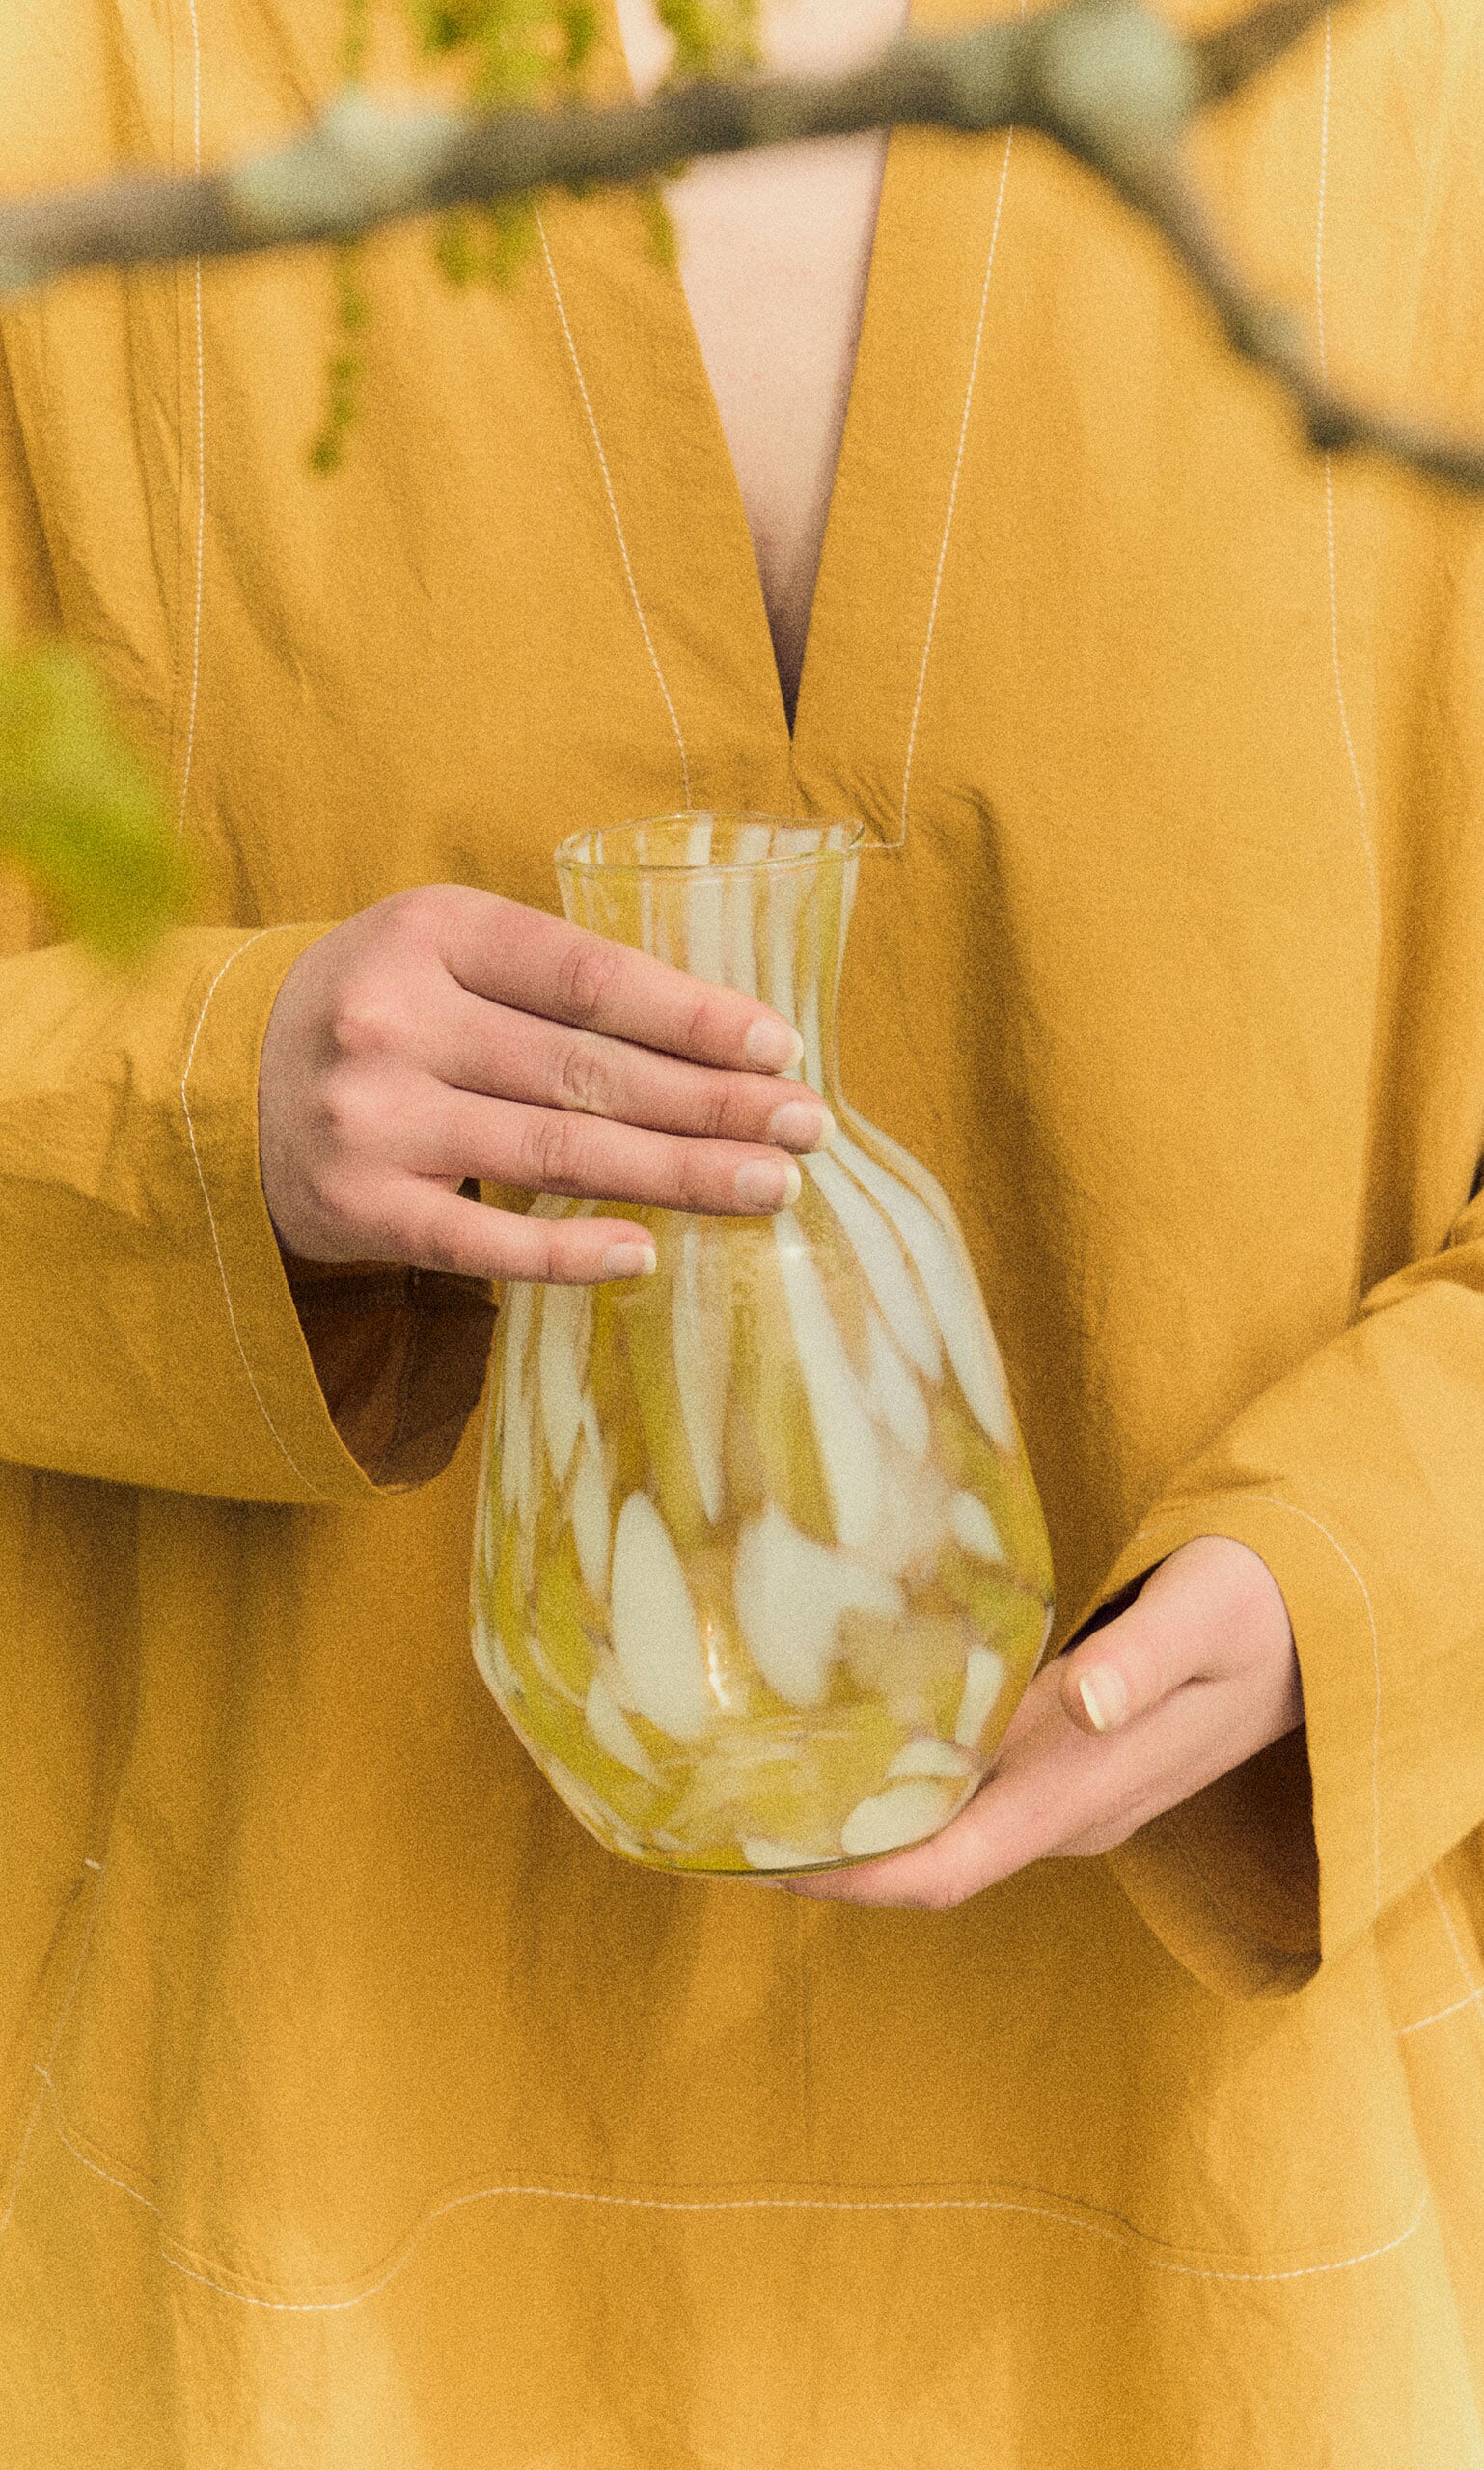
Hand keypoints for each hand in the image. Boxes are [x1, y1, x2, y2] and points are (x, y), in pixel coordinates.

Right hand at [258, 884, 829, 1283]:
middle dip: (713, 1102)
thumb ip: (553, 984)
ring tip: (770, 1186)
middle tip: (807, 1128)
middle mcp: (396, 1018)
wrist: (220, 1085)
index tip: (780, 1048)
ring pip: (556, 1152)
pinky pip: (479, 1239)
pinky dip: (567, 1250)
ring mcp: (372, 1117)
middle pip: (589, 1070)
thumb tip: (722, 1043)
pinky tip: (644, 1254)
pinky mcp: (354, 1206)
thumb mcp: (445, 956)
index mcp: (434, 931)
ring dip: (677, 1174)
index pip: (588, 977)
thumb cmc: (379, 1013)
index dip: (693, 1015)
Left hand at [784, 1536, 1303, 1909]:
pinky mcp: (1066, 1771)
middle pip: (928, 1869)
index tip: (764, 1863)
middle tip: (717, 1824)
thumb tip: (1084, 1702)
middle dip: (828, 1863)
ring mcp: (1068, 1800)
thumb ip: (1143, 1658)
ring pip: (944, 1840)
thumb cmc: (1256, 1603)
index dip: (855, 1879)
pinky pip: (966, 1804)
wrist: (1318, 1627)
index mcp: (1088, 1787)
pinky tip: (842, 1753)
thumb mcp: (1206, 1611)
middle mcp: (1069, 1814)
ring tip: (753, 1792)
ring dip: (856, 1833)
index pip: (952, 1867)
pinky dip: (898, 1795)